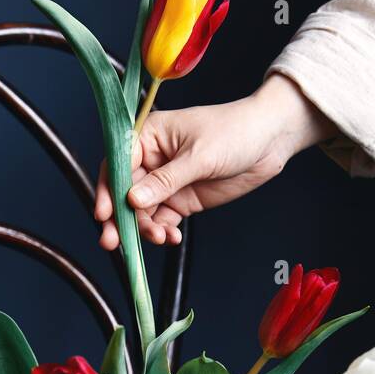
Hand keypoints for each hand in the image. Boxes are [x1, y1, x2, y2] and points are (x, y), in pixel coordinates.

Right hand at [93, 73, 333, 248]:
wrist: (269, 141)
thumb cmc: (235, 132)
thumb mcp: (199, 156)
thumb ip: (165, 180)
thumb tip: (132, 198)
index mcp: (149, 136)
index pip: (117, 163)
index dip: (107, 188)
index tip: (105, 212)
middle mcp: (152, 160)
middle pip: (124, 192)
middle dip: (120, 217)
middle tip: (113, 241)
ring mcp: (166, 182)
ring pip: (141, 211)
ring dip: (144, 228)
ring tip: (158, 238)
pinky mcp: (181, 200)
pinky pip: (162, 220)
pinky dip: (162, 232)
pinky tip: (170, 238)